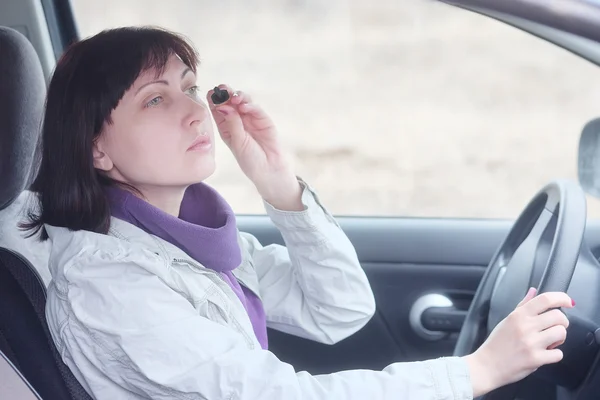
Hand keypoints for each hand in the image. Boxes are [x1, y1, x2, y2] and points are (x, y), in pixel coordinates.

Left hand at [207, 85, 301, 210]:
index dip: (214, 100)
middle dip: (226, 94)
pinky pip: (255, 109)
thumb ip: (232, 123)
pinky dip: (250, 105)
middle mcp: (237, 120)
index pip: (218, 110)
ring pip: (243, 102)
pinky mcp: (263, 119)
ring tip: (234, 97)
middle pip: (230, 102)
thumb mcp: (237, 142)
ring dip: (238, 96)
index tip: (211, 92)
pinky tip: (244, 105)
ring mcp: (250, 119)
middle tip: (223, 88)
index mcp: (226, 127)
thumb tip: (224, 106)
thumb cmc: (250, 159)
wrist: (269, 169)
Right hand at [464, 288, 573, 396]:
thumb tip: (533, 291)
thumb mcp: (507, 320)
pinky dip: (554, 355)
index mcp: (518, 315)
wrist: (487, 365)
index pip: (545, 299)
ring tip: (550, 341)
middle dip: (562, 322)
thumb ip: (522, 305)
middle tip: (554, 327)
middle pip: (558, 316)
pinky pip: (558, 354)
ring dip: (559, 338)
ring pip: (561, 333)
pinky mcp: (536, 359)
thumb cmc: (496, 344)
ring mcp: (531, 343)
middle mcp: (525, 326)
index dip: (561, 297)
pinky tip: (545, 354)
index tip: (567, 301)